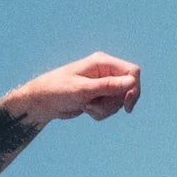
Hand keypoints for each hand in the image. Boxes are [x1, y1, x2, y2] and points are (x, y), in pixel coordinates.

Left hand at [15, 52, 140, 122]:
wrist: (43, 101)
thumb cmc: (58, 90)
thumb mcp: (83, 89)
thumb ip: (108, 86)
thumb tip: (131, 82)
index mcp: (103, 62)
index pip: (132, 72)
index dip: (134, 89)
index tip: (127, 106)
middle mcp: (105, 71)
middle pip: (127, 90)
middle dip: (114, 103)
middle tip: (95, 107)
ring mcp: (103, 84)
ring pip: (118, 102)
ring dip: (104, 110)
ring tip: (86, 107)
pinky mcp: (99, 97)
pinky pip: (109, 109)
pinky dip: (100, 114)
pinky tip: (85, 109)